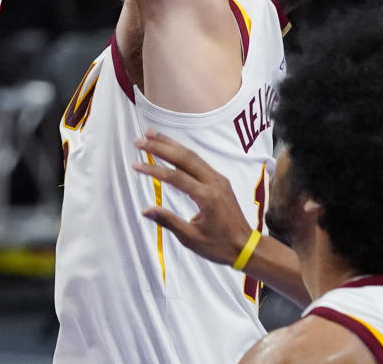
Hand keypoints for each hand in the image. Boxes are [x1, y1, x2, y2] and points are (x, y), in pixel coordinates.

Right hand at [133, 130, 255, 266]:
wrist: (247, 247)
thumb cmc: (218, 246)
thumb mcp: (191, 239)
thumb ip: (168, 221)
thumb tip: (145, 210)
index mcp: (206, 197)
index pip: (175, 177)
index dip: (153, 169)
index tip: (135, 164)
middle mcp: (213, 182)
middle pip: (183, 157)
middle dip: (159, 146)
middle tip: (139, 139)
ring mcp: (218, 178)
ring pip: (191, 155)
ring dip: (170, 143)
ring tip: (150, 134)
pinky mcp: (219, 179)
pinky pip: (198, 160)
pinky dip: (181, 151)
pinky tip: (170, 147)